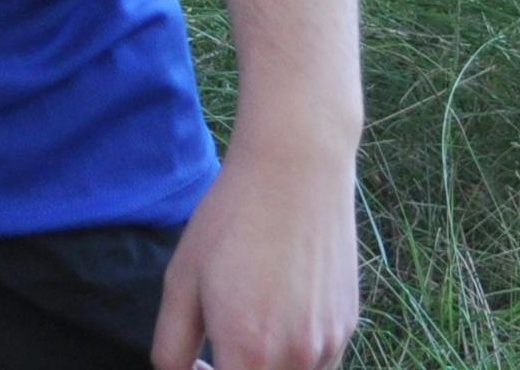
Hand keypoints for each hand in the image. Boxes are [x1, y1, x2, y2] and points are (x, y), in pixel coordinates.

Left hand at [150, 135, 358, 369]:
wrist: (296, 170)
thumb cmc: (230, 221)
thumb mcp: (180, 280)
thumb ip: (172, 346)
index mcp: (249, 351)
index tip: (198, 363)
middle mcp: (295, 359)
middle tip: (218, 347)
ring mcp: (328, 346)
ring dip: (267, 368)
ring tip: (252, 320)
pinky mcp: (347, 327)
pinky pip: (318, 364)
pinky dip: (294, 356)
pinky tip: (279, 309)